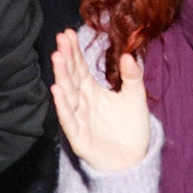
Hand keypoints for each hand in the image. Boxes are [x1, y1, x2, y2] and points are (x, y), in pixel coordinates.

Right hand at [50, 29, 150, 172]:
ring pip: (67, 94)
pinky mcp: (78, 137)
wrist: (134, 159)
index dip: (74, 51)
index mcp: (91, 90)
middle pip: (71, 76)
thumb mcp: (135, 97)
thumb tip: (129, 55)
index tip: (68, 32)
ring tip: (57, 57)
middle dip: (65, 57)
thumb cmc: (131, 128)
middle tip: (61, 38)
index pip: (79, 67)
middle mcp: (81, 102)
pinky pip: (68, 119)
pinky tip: (56, 89)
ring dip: (61, 76)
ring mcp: (78, 118)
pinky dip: (62, 105)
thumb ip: (132, 76)